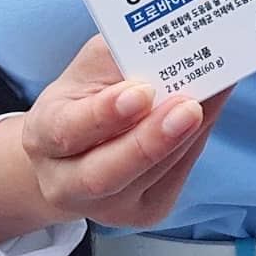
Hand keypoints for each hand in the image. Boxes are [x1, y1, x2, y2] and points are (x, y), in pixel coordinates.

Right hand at [13, 34, 232, 230]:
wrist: (73, 152)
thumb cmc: (82, 99)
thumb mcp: (89, 68)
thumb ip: (121, 56)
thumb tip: (172, 43)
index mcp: (44, 137)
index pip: (69, 131)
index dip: (105, 114)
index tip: (141, 91)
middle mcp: (67, 183)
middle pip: (107, 173)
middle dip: (151, 141)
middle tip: (189, 107)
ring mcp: (107, 207)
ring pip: (151, 178)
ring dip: (185, 136)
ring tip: (211, 98)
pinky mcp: (144, 211)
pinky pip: (173, 178)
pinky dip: (193, 142)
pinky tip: (208, 113)